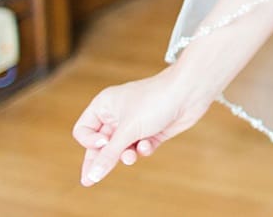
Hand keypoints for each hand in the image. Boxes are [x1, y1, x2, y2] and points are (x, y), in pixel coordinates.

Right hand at [72, 67, 212, 186]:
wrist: (190, 91)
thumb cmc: (155, 102)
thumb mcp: (128, 131)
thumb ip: (108, 155)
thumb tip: (91, 177)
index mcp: (104, 105)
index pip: (83, 131)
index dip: (89, 142)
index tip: (104, 144)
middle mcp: (117, 114)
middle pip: (100, 144)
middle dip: (103, 158)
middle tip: (90, 181)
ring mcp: (135, 123)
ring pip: (121, 148)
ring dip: (125, 155)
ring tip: (132, 156)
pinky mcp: (152, 130)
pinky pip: (139, 147)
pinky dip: (143, 149)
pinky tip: (149, 144)